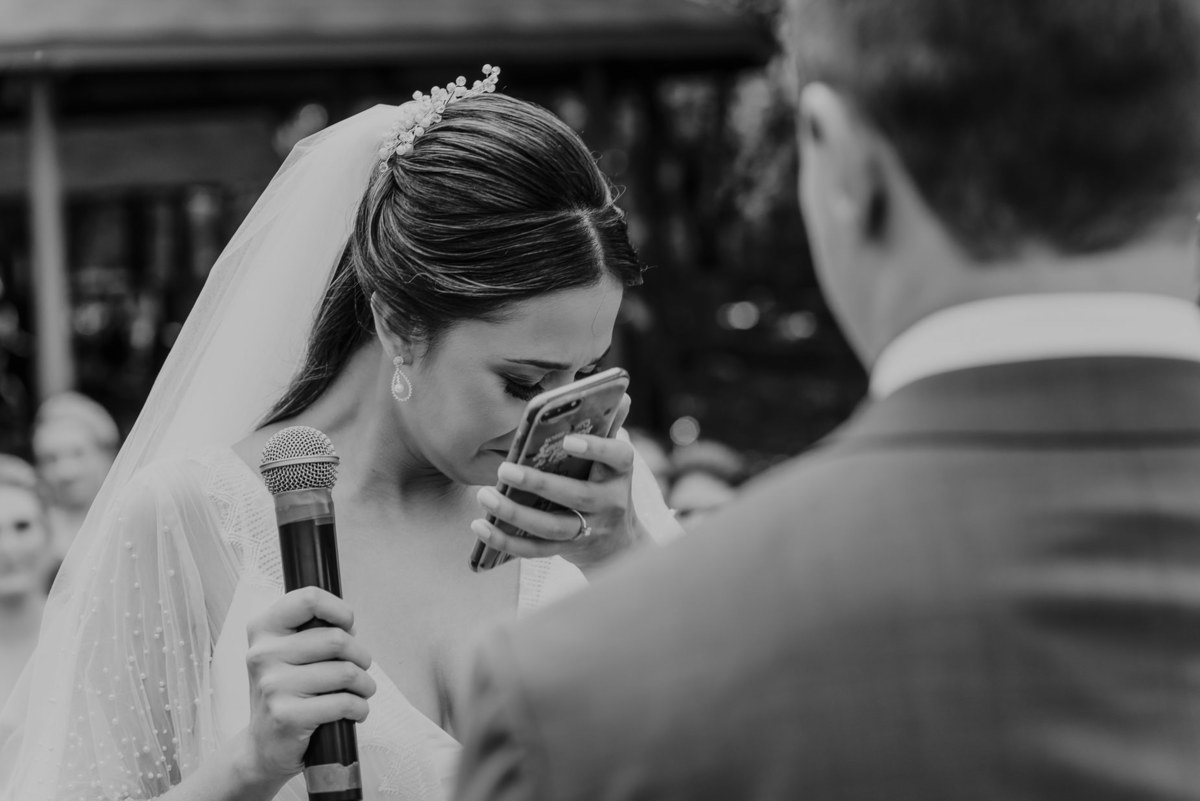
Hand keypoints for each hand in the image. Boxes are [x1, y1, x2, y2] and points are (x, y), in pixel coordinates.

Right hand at [240, 587, 375, 787]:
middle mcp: (262, 654)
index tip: (348, 625)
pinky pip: (343, 702)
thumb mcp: (288, 652)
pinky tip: (355, 711)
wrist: (263, 746)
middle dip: (361, 656)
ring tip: (361, 691)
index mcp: (263, 629)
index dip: (339, 610)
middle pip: (336, 639)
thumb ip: (313, 631)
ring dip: (365, 684)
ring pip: (345, 671)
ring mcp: (272, 685)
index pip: (308, 599)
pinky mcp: (286, 715)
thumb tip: (348, 624)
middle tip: (360, 668)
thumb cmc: (286, 691)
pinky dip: (360, 707)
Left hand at [471, 394, 649, 571]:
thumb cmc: (608, 487)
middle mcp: (608, 502)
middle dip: (538, 483)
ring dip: (515, 514)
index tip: (568, 440)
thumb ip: (611, 428)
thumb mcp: (614, 460)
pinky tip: (481, 526)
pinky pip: (535, 550)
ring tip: (485, 497)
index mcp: (620, 473)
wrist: (620, 544)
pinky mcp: (567, 550)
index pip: (617, 457)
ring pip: (551, 527)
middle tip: (505, 470)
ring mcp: (589, 529)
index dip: (596, 448)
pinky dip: (506, 541)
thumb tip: (622, 394)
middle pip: (575, 495)